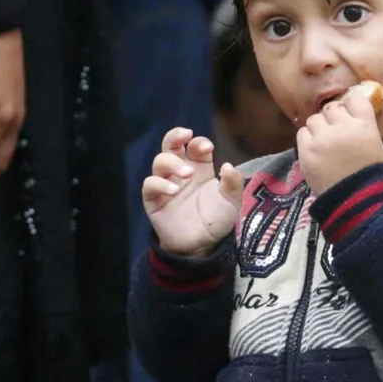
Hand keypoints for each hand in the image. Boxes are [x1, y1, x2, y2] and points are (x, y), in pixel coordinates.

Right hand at [142, 128, 245, 258]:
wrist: (203, 246)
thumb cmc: (217, 220)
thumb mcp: (232, 201)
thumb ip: (233, 183)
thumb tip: (228, 165)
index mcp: (199, 168)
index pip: (194, 146)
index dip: (199, 142)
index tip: (208, 147)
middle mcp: (181, 172)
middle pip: (171, 145)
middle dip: (175, 135)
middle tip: (185, 135)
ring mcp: (166, 184)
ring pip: (159, 161)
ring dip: (172, 162)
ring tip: (187, 174)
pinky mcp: (154, 200)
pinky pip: (150, 185)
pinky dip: (160, 183)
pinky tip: (174, 190)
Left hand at [294, 81, 382, 194]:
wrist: (355, 199)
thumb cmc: (368, 172)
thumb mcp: (374, 142)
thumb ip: (361, 124)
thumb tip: (348, 110)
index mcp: (364, 125)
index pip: (355, 99)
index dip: (350, 107)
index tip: (349, 114)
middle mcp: (343, 127)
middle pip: (332, 108)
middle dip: (333, 118)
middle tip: (335, 132)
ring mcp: (323, 139)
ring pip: (314, 119)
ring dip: (319, 128)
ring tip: (324, 143)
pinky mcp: (307, 150)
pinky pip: (302, 133)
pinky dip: (308, 139)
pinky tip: (315, 150)